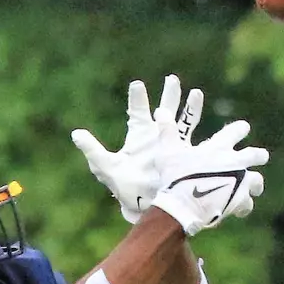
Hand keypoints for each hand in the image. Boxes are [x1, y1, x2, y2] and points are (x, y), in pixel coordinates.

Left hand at [71, 74, 201, 223]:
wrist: (143, 205)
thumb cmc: (123, 187)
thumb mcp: (107, 167)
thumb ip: (93, 150)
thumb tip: (76, 134)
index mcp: (138, 135)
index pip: (138, 112)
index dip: (138, 99)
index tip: (137, 84)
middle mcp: (156, 136)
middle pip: (164, 109)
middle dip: (170, 95)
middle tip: (172, 78)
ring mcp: (171, 145)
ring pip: (181, 121)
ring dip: (187, 107)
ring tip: (194, 91)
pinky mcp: (183, 155)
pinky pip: (192, 139)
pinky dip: (198, 133)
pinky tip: (208, 126)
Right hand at [150, 100, 268, 235]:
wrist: (184, 205)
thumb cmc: (175, 176)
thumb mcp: (168, 151)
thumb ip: (167, 131)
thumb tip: (161, 111)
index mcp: (219, 147)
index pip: (236, 131)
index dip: (240, 129)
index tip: (244, 127)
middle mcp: (234, 162)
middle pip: (256, 155)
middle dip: (258, 156)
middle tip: (261, 156)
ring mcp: (240, 181)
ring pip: (256, 181)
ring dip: (254, 184)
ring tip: (253, 189)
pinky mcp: (239, 200)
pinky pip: (247, 204)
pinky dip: (243, 206)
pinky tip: (239, 210)